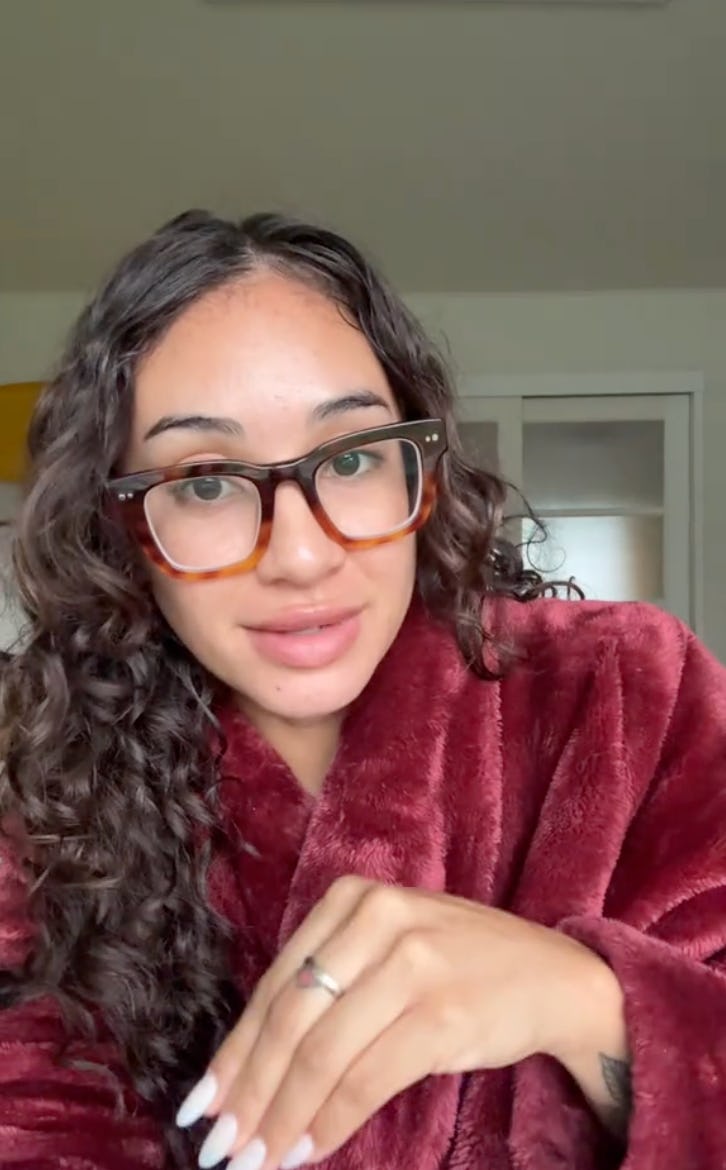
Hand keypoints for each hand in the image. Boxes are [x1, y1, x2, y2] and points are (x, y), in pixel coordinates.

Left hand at [177, 876, 614, 1168]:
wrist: (554, 976)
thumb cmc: (459, 965)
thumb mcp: (387, 947)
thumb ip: (328, 984)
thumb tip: (251, 1065)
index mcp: (351, 899)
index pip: (276, 985)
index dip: (234, 1052)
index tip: (201, 1102)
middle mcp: (377, 920)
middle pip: (290, 1020)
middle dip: (248, 1093)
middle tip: (219, 1145)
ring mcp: (412, 964)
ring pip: (322, 1055)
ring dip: (282, 1118)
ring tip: (255, 1159)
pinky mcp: (443, 1013)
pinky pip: (367, 1079)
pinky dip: (330, 1121)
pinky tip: (308, 1151)